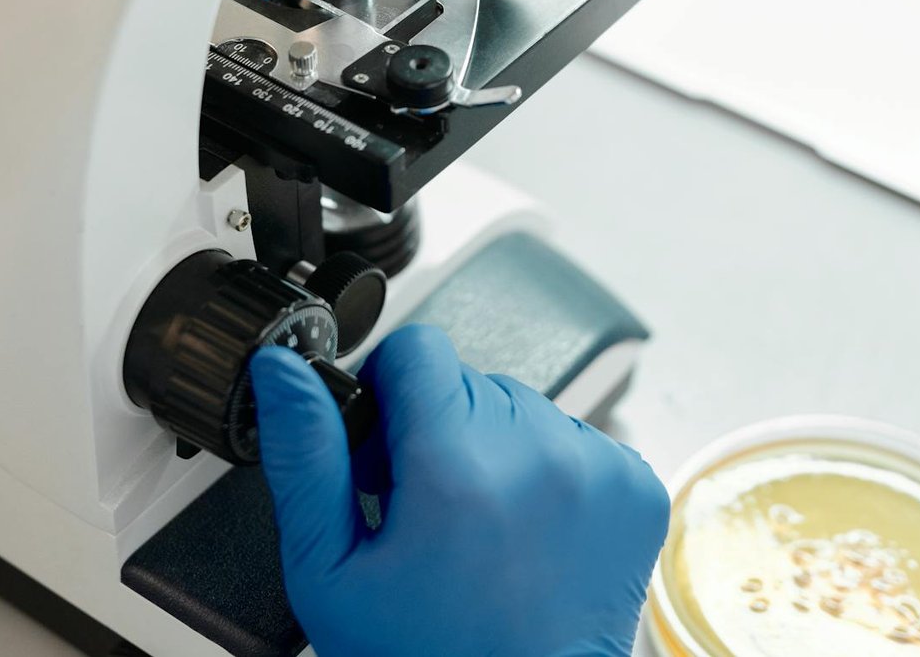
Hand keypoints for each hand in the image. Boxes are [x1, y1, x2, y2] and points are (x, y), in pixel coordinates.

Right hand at [251, 324, 669, 656]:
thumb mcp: (329, 570)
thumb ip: (304, 456)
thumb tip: (283, 369)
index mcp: (456, 466)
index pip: (416, 349)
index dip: (386, 394)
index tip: (383, 452)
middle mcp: (537, 454)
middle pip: (467, 381)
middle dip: (435, 430)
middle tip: (424, 509)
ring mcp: (596, 468)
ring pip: (521, 408)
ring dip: (493, 449)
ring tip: (477, 527)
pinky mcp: (635, 487)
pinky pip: (576, 439)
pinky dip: (547, 473)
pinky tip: (526, 533)